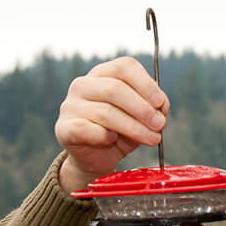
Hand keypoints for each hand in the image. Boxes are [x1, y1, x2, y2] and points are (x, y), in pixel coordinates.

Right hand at [53, 57, 169, 191]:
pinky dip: (103, 135)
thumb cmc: (119, 132)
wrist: (96, 158)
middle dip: (142, 109)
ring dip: (134, 127)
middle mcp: (83, 85)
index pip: (124, 67)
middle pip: (115, 89)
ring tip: (152, 139)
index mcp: (102, 74)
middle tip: (160, 125)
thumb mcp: (140, 116)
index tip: (160, 103)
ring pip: (105, 112)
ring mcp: (70, 105)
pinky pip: (86, 129)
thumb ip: (152, 107)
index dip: (145, 84)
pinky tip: (113, 139)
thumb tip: (161, 106)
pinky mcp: (64, 127)